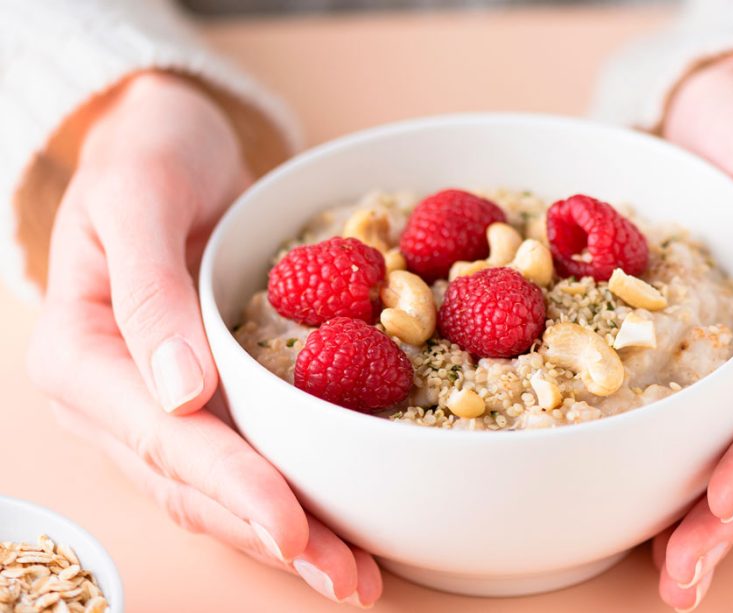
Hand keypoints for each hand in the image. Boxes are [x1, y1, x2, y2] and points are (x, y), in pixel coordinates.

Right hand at [27, 72, 380, 605]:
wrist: (168, 144)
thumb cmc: (146, 158)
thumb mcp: (137, 199)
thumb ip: (149, 294)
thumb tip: (180, 393)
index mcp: (81, 357)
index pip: (165, 438)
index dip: (231, 486)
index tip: (290, 526)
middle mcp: (114, 400)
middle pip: (195, 485)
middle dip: (273, 534)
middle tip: (348, 578)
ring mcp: (157, 407)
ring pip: (220, 490)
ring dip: (289, 536)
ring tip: (355, 575)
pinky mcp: (204, 398)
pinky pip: (245, 457)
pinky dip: (290, 492)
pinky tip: (339, 525)